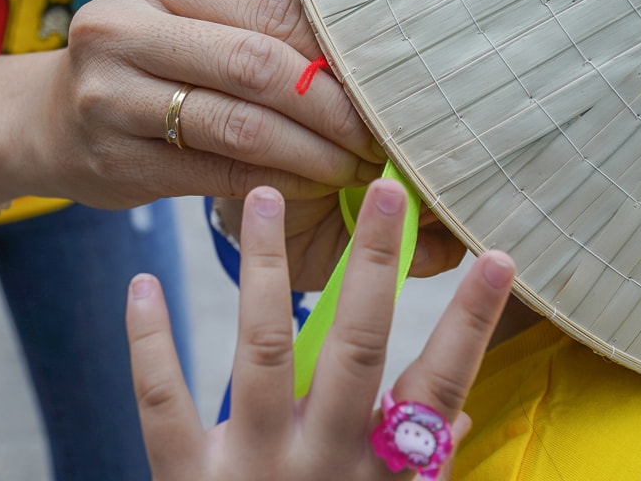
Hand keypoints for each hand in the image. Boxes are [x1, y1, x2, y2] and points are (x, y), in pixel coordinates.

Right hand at [29, 0, 385, 208]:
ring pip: (239, 126)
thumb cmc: (143, 62)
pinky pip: (217, 173)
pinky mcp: (116, 161)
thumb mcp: (185, 22)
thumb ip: (257, 29)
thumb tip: (362, 56)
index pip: (268, 14)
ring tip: (355, 165)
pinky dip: (276, 182)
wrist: (45, 121)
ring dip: (312, 152)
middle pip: (255, 67)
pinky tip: (312, 186)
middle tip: (379, 135)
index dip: (334, 56)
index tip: (385, 86)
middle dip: (331, 107)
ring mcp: (110, 98)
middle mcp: (121, 29)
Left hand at [127, 182, 515, 480]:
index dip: (471, 323)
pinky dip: (148, 342)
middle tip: (385, 189)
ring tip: (264, 197)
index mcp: (379, 479)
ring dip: (261, 270)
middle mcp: (320, 466)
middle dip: (371, 267)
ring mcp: (249, 470)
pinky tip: (141, 282)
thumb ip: (425, 472)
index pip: (441, 390)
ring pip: (257, 351)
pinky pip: (162, 402)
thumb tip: (463, 417)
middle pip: (352, 349)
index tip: (500, 255)